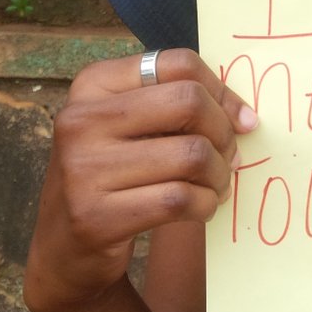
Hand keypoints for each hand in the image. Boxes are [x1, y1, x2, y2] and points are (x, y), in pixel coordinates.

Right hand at [26, 49, 256, 311]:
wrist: (66, 247)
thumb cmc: (118, 174)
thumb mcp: (134, 127)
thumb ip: (182, 107)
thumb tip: (245, 117)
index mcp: (93, 85)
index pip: (178, 64)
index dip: (220, 92)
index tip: (238, 119)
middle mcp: (80, 120)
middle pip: (189, 103)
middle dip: (224, 133)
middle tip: (228, 157)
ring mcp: (83, 169)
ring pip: (192, 154)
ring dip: (219, 175)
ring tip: (214, 185)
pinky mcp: (95, 217)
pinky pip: (180, 199)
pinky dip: (205, 204)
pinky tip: (200, 207)